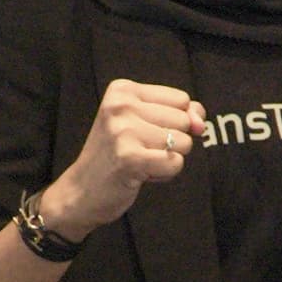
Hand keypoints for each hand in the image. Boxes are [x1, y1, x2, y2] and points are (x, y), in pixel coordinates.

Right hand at [45, 77, 205, 233]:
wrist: (81, 191)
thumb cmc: (116, 155)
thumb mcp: (144, 123)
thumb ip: (180, 114)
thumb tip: (201, 121)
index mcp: (122, 90)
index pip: (181, 99)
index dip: (174, 121)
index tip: (144, 132)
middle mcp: (121, 105)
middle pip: (184, 120)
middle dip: (171, 141)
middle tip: (140, 150)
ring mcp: (123, 131)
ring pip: (183, 142)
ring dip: (167, 159)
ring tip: (140, 161)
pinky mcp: (129, 158)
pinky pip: (175, 163)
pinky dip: (165, 174)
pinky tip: (141, 174)